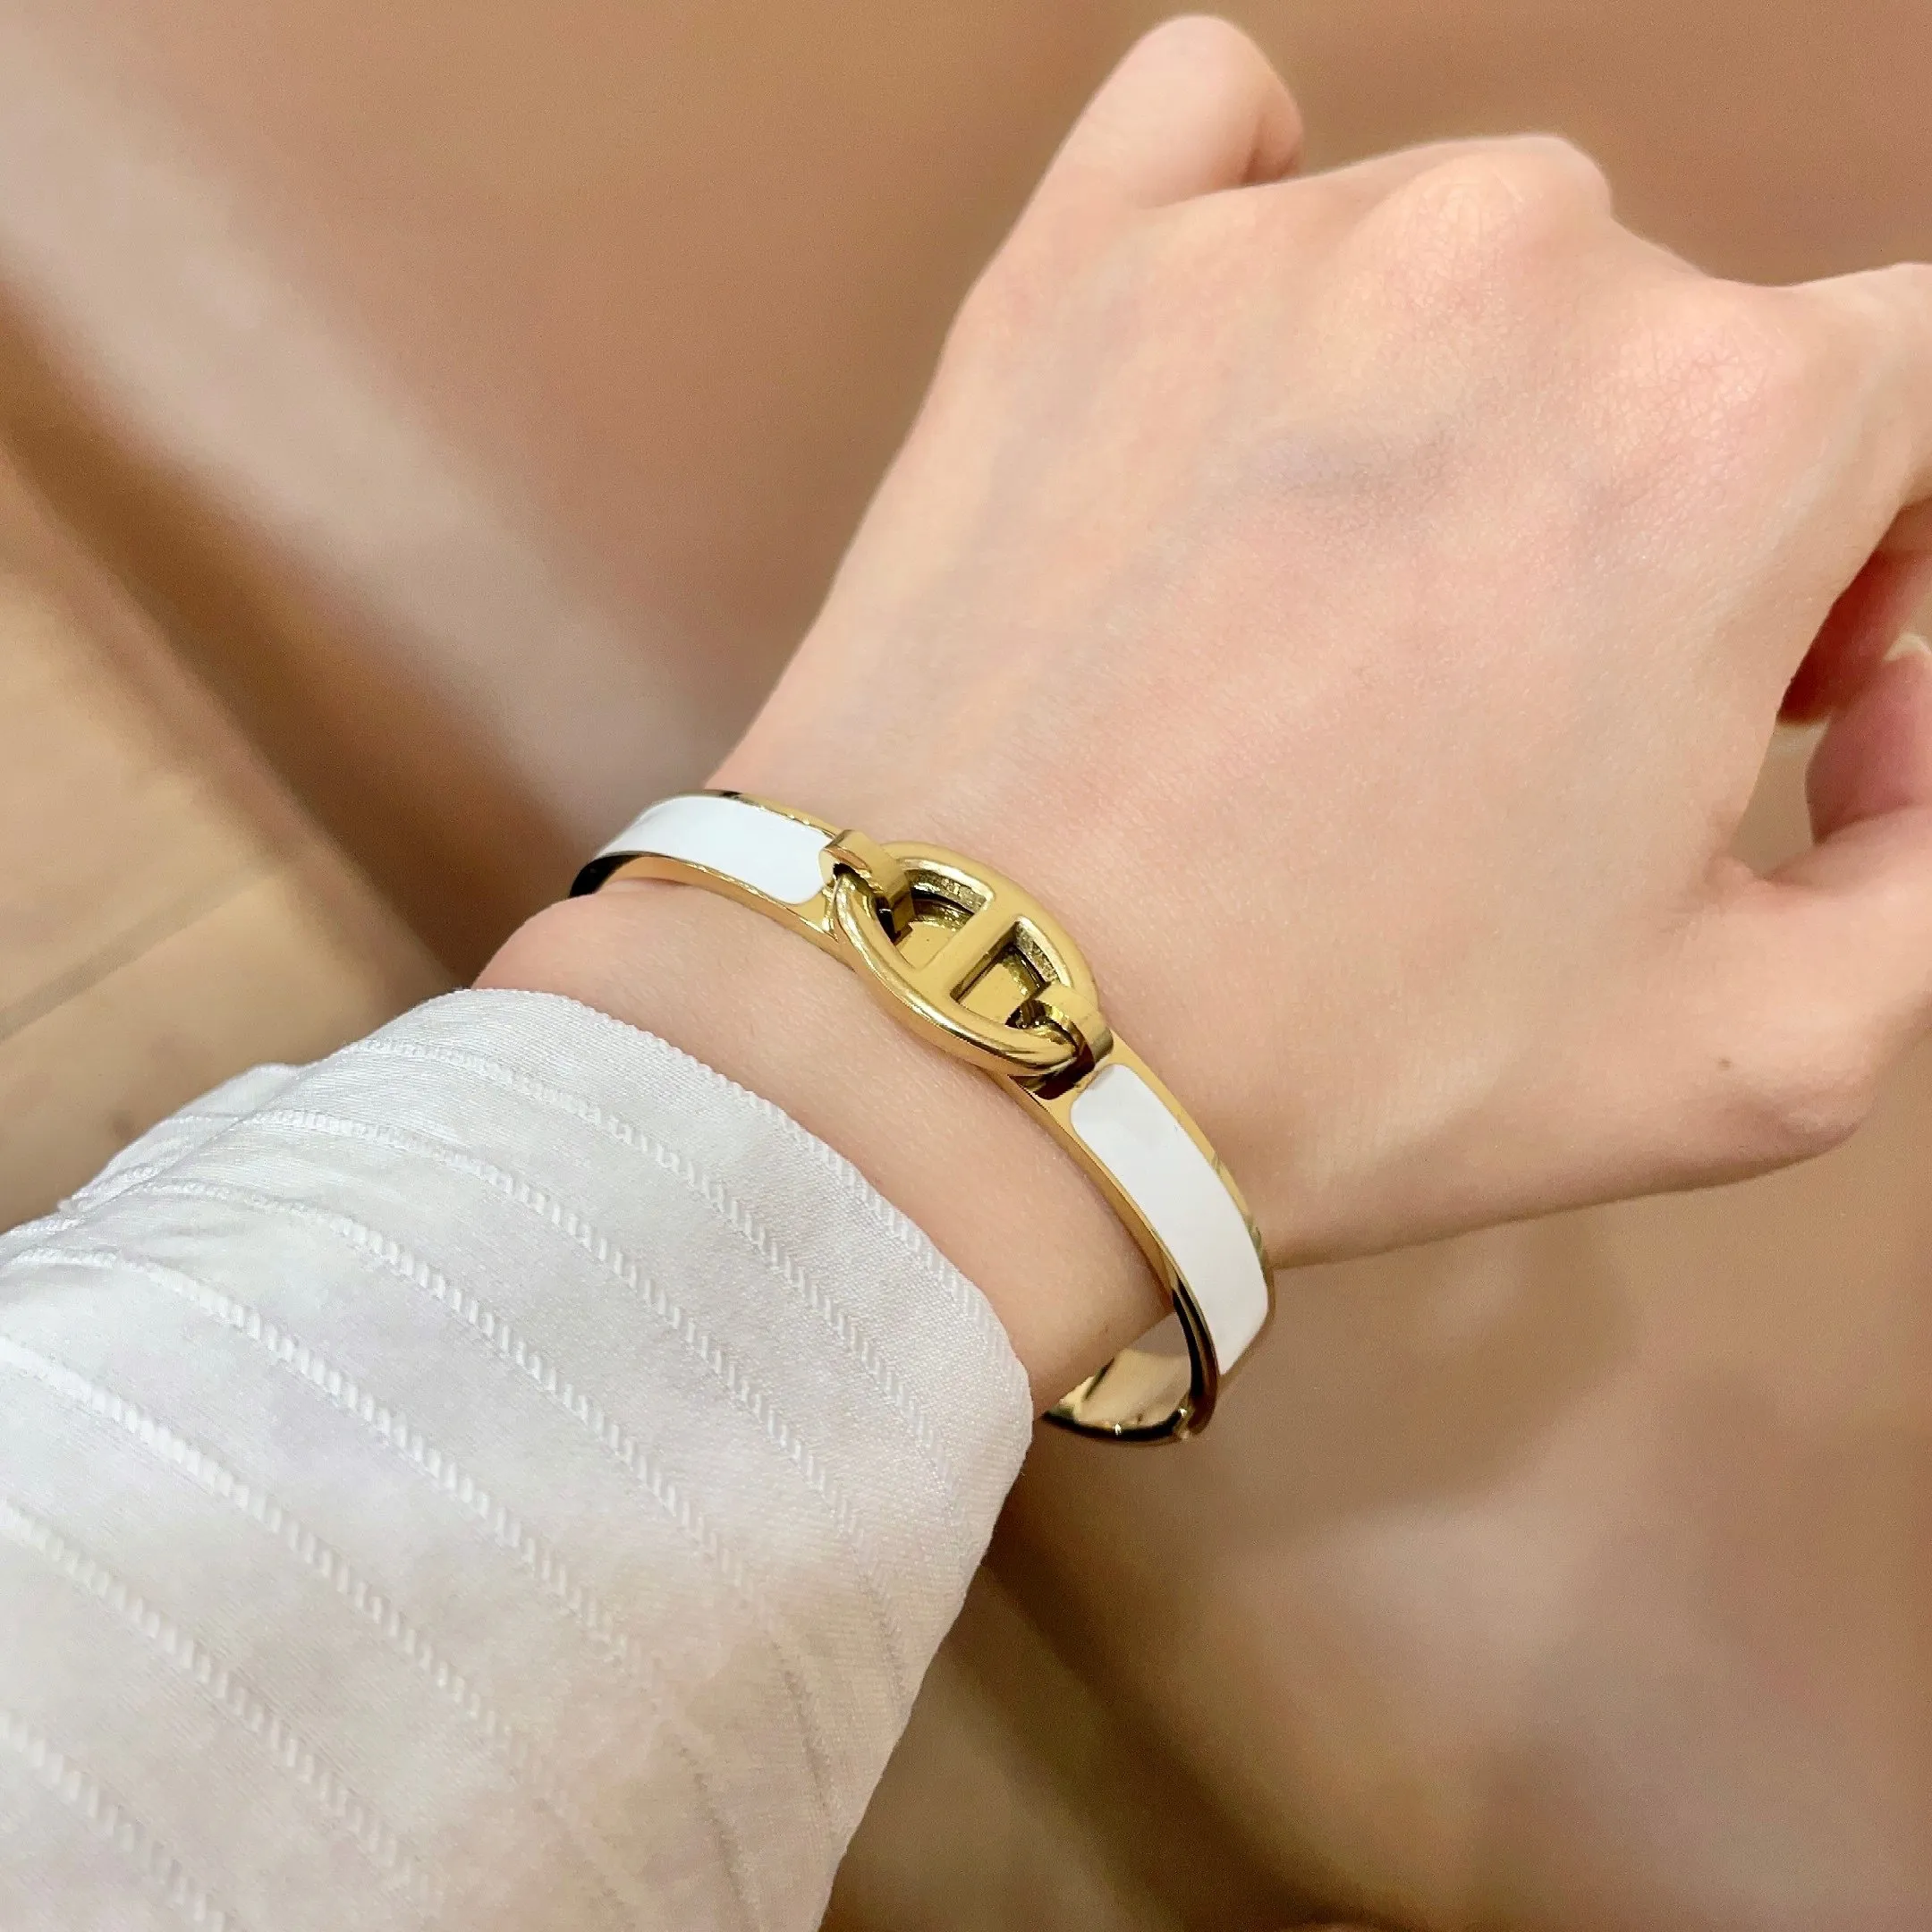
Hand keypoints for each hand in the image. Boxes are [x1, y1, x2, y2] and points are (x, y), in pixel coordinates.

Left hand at [712, 16, 1931, 1272]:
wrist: (977, 1041)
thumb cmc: (1349, 1061)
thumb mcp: (1761, 1050)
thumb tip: (1909, 703)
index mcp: (1730, 435)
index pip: (1909, 396)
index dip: (1860, 555)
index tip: (1754, 690)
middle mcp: (1523, 269)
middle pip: (1679, 336)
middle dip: (1654, 507)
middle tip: (1515, 701)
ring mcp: (1277, 245)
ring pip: (1468, 259)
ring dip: (1461, 403)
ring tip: (1337, 608)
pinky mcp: (1074, 269)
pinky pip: (1216, 129)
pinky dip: (1254, 216)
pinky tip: (1237, 371)